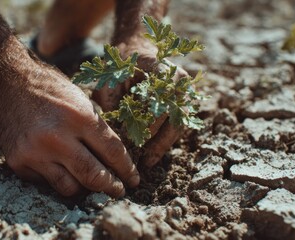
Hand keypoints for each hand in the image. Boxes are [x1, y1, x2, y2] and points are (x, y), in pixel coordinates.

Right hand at [0, 62, 138, 197]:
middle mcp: (57, 137)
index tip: (133, 179)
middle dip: (111, 187)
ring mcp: (35, 152)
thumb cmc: (49, 88)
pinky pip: (47, 182)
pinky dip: (58, 178)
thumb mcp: (80, 100)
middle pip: (93, 175)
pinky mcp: (18, 161)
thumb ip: (96, 129)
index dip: (126, 169)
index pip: (112, 152)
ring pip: (70, 187)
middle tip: (119, 190)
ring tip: (90, 182)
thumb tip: (114, 159)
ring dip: (84, 187)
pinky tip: (61, 168)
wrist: (7, 81)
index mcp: (79, 117)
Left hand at [92, 38, 186, 166]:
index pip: (161, 105)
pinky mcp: (182, 102)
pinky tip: (151, 154)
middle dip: (157, 142)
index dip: (149, 127)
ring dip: (163, 145)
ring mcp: (185, 92)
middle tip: (141, 161)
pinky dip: (164, 140)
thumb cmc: (122, 61)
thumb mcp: (110, 76)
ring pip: (178, 126)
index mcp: (164, 71)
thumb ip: (109, 99)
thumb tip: (112, 131)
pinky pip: (176, 126)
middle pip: (174, 120)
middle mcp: (180, 82)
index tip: (133, 143)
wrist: (138, 46)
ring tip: (147, 162)